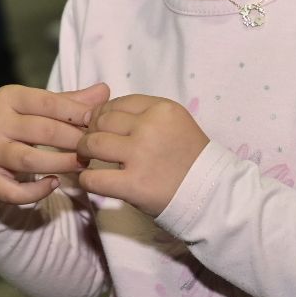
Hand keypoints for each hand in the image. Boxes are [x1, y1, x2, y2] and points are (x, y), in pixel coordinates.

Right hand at [0, 83, 109, 204]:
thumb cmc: (13, 120)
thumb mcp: (34, 105)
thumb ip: (69, 101)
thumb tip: (105, 91)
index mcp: (9, 97)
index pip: (49, 102)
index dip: (77, 113)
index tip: (98, 123)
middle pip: (43, 131)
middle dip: (75, 140)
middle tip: (95, 148)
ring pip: (30, 160)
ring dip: (62, 164)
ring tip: (83, 165)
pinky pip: (13, 191)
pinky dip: (36, 192)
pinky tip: (54, 183)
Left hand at [77, 95, 210, 216]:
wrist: (211, 193)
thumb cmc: (191, 158)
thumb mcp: (176, 122)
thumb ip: (145, 115)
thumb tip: (100, 112)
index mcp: (162, 109)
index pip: (119, 103)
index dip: (104, 113)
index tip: (101, 126)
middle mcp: (150, 127)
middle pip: (103, 120)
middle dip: (91, 131)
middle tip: (91, 144)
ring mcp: (140, 155)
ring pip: (93, 144)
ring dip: (84, 151)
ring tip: (86, 159)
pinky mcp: (133, 184)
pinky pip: (94, 178)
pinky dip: (87, 179)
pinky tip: (91, 180)